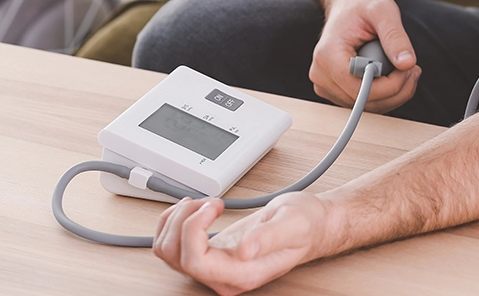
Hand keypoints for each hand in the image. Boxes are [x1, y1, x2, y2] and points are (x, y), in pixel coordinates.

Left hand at [153, 193, 329, 295]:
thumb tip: (246, 249)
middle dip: (184, 221)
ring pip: (168, 251)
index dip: (193, 230)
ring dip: (176, 220)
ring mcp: (215, 268)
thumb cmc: (306, 224)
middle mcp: (225, 276)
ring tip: (203, 203)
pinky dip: (175, 221)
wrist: (310, 225)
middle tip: (212, 202)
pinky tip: (196, 208)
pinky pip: (173, 245)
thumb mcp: (293, 223)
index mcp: (244, 273)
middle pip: (175, 257)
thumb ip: (270, 236)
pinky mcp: (209, 255)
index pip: (195, 262)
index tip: (214, 206)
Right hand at [310, 0, 420, 112]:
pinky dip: (387, 95)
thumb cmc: (363, 5)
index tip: (410, 67)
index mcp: (327, 56)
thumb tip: (407, 64)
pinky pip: (366, 104)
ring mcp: (326, 87)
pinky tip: (397, 76)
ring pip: (368, 107)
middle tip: (414, 68)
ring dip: (395, 94)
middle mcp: (321, 76)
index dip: (390, 85)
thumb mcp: (383, 11)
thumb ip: (395, 36)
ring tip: (408, 69)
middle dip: (398, 89)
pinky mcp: (337, 92)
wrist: (349, 5)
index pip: (360, 89)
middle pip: (365, 102)